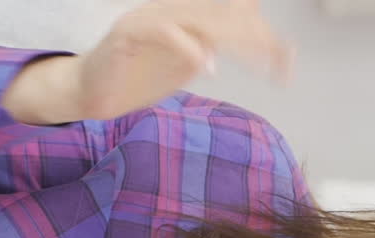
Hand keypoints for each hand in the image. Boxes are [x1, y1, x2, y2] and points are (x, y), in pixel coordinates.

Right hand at [72, 0, 293, 119]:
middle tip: (281, 64)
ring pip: (201, 18)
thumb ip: (212, 50)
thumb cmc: (135, 79)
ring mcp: (150, 18)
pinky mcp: (129, 33)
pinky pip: (166, 33)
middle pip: (224, 14)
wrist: (86, 90)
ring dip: (233, 40)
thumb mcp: (183, 65)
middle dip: (257, 38)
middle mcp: (171, 10)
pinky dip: (190, 48)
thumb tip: (253, 49)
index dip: (262, 33)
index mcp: (187, 16)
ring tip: (257, 62)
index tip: (287, 61)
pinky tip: (208, 67)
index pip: (232, 12)